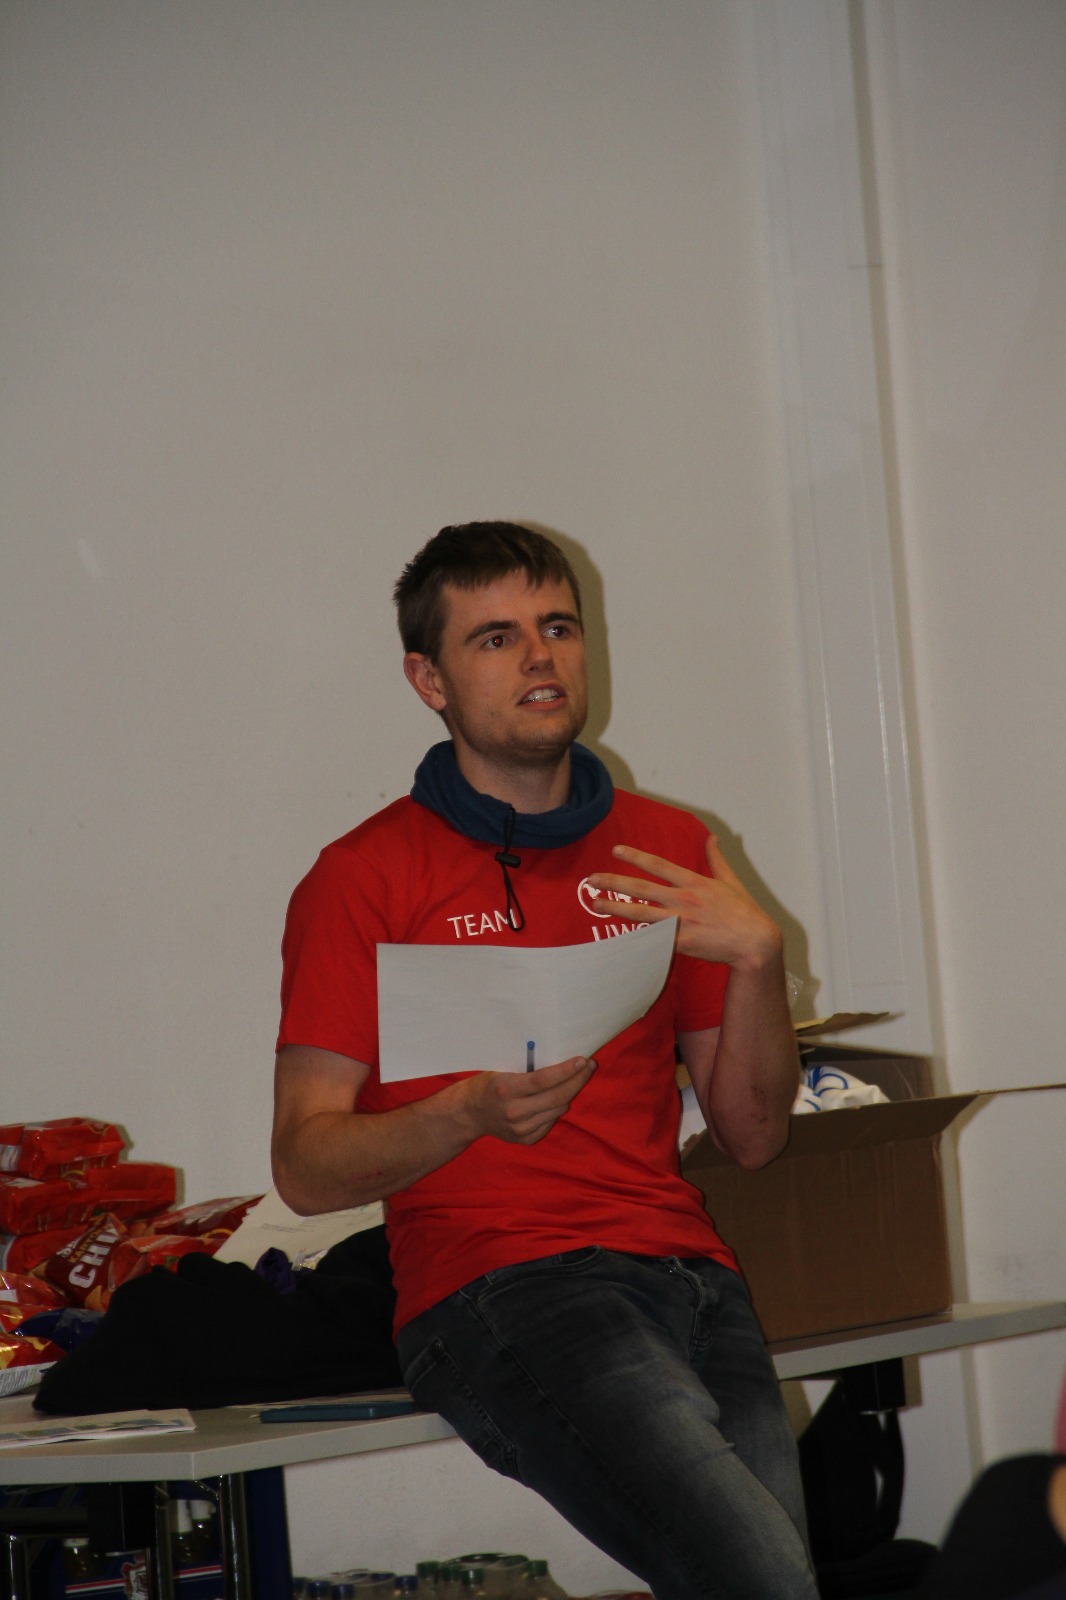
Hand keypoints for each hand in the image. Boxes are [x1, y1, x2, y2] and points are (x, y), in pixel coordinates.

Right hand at [451, 1055, 596, 1145]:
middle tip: (589, 1067)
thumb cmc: (488, 1084)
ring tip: (574, 1079)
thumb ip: (527, 1069)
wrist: (469, 1113)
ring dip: (569, 1094)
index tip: (583, 1060)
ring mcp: (520, 1129)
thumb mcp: (501, 1069)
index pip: (544, 1080)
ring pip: (557, 1110)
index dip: (567, 1070)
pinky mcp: (525, 1139)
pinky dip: (556, 1109)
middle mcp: (514, 1111)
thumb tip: (561, 1060)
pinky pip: (550, 1122)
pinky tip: (554, 1099)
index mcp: (506, 1089)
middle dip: (578, 1080)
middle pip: (557, 1097)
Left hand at [587, 835, 781, 970]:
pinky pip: (653, 939)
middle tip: (591, 879)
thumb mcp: (731, 881)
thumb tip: (712, 838)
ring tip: (595, 903)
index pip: (659, 866)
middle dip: (614, 882)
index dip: (636, 857)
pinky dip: (634, 937)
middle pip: (642, 888)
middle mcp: (684, 899)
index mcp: (694, 883)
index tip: (616, 850)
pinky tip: (616, 934)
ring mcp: (681, 921)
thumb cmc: (744, 912)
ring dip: (615, 908)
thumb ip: (717, 859)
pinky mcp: (682, 942)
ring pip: (641, 913)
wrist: (755, 942)